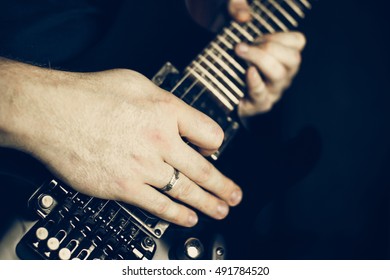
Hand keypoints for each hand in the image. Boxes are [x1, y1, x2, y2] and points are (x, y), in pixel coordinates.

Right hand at [3, 63, 241, 226]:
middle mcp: (160, 141)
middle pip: (203, 168)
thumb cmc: (89, 94)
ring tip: (220, 210)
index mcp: (166, 112)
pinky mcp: (124, 187)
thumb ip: (164, 100)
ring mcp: (143, 167)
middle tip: (234, 195)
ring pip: (186, 190)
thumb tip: (178, 114)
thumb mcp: (137, 82)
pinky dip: (177, 214)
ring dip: (207, 203)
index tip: (214, 149)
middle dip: (222, 185)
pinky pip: (158, 205)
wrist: (52, 112)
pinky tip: (188, 218)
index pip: (209, 133)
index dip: (216, 143)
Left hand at [228, 0, 305, 116]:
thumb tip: (243, 16)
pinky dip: (255, 82)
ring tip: (240, 52)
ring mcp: (273, 91)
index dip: (280, 36)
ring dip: (260, 60)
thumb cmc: (229, 52)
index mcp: (284, 56)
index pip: (298, 42)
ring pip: (278, 75)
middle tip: (245, 45)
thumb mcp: (231, 24)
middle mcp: (283, 74)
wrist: (215, 85)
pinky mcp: (258, 104)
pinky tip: (247, 72)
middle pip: (293, 59)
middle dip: (270, 48)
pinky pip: (261, 94)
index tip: (258, 37)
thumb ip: (236, 8)